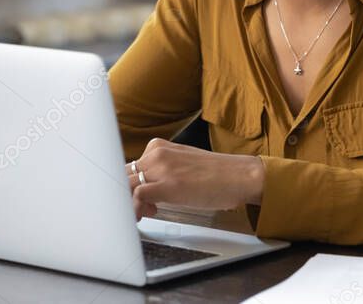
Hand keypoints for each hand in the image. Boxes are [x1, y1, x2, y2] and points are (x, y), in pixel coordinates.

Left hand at [125, 138, 264, 220]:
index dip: (128, 185)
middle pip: (123, 175)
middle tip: (145, 207)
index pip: (128, 166)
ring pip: (126, 184)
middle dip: (127, 194)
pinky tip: (145, 215)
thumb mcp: (183, 164)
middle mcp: (157, 153)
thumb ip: (161, 170)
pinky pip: (136, 195)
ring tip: (149, 212)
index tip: (136, 197)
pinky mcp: (168, 185)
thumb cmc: (216, 175)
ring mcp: (161, 168)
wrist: (240, 176)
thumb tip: (145, 189)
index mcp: (159, 146)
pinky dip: (134, 208)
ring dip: (129, 202)